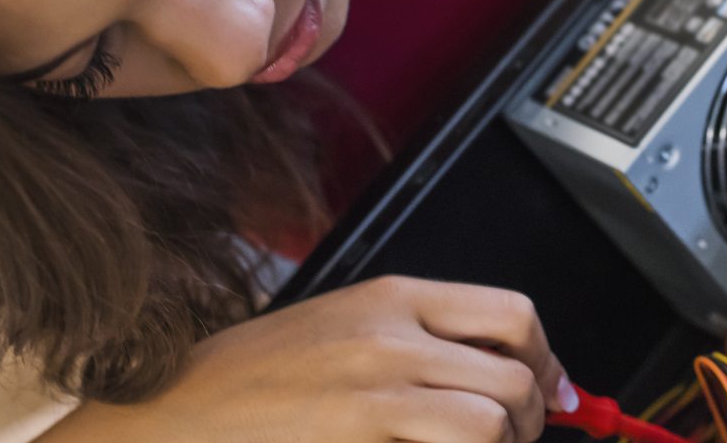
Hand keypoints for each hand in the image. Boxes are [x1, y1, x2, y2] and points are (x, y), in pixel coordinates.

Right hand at [40, 276, 571, 442]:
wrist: (171, 413)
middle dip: (535, 416)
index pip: (511, 314)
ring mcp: (373, 393)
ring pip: (491, 421)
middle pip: (514, 372)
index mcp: (389, 298)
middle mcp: (389, 338)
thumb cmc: (246, 381)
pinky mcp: (357, 439)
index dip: (547, 360)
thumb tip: (496, 367)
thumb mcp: (338, 330)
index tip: (555, 390)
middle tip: (519, 437)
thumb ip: (415, 338)